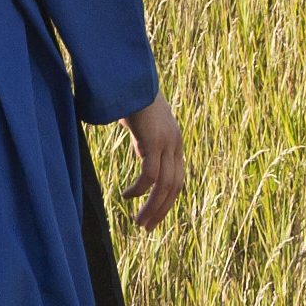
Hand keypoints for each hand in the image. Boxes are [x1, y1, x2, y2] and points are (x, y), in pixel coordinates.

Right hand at [113, 98, 187, 230]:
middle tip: (147, 228)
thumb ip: (144, 141)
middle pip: (175, 187)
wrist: (131, 78)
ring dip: (151, 207)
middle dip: (161, 210)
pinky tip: (128, 196)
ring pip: (164, 186)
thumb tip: (139, 151)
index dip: (166, 200)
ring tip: (139, 222)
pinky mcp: (154, 142)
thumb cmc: (132, 98)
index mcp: (174, 142)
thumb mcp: (142, 125)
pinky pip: (150, 175)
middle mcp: (175, 144)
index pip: (177, 179)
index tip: (153, 214)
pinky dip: (140, 190)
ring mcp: (167, 143)